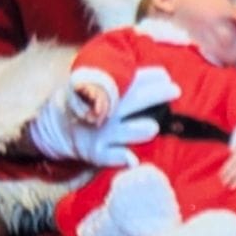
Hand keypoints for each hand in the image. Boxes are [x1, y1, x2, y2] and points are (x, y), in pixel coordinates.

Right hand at [29, 68, 173, 166]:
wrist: (60, 127)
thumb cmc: (94, 104)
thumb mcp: (102, 86)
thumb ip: (128, 82)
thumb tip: (163, 75)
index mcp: (106, 91)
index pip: (129, 81)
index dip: (147, 77)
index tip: (165, 76)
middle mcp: (105, 110)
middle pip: (131, 101)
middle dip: (154, 95)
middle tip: (175, 90)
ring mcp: (101, 133)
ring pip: (122, 131)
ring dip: (137, 129)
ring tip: (153, 127)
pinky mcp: (98, 153)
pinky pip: (110, 157)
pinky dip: (120, 159)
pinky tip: (132, 160)